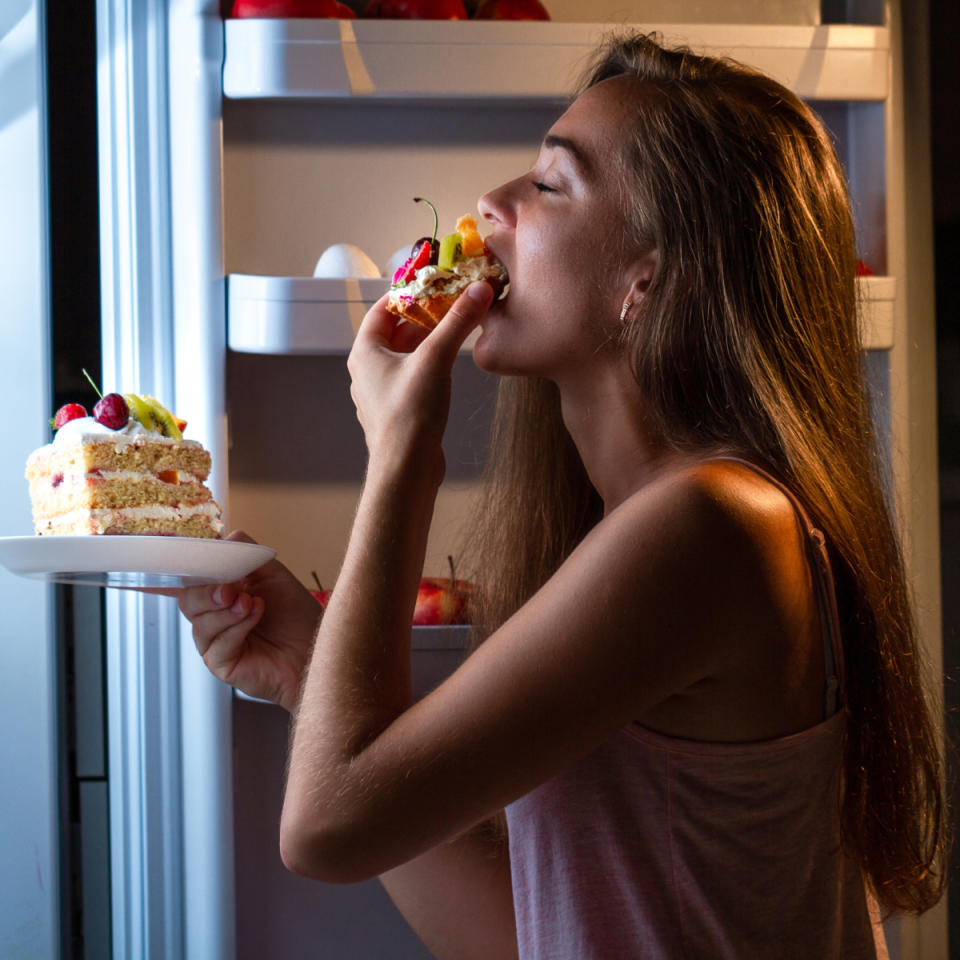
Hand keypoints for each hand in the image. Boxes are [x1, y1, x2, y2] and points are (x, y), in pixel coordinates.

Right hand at [175, 530, 319, 710]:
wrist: (314, 645)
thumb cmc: (295, 613)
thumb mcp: (272, 574)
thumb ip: (246, 554)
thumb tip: (226, 537)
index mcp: (219, 593)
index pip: (191, 580)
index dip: (191, 570)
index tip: (201, 562)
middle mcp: (212, 617)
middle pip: (188, 601)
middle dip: (207, 592)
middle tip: (231, 589)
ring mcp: (214, 642)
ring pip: (200, 624)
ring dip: (227, 611)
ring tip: (252, 604)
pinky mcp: (221, 664)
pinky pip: (216, 645)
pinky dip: (236, 628)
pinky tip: (256, 617)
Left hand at [347, 283, 492, 481]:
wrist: (406, 470)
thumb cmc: (408, 417)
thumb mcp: (436, 359)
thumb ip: (457, 322)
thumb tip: (478, 290)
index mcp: (365, 353)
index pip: (382, 309)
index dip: (408, 293)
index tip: (434, 283)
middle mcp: (369, 371)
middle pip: (397, 331)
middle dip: (426, 317)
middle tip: (454, 303)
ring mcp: (383, 392)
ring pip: (407, 355)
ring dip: (431, 341)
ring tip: (458, 329)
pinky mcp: (399, 409)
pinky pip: (413, 376)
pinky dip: (431, 364)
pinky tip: (451, 365)